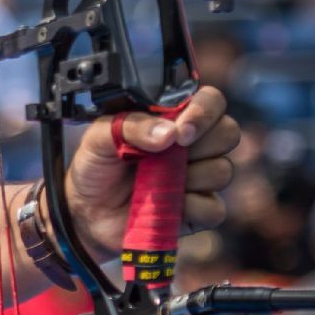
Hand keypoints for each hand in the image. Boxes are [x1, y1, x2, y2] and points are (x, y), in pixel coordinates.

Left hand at [63, 86, 239, 261]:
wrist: (85, 212)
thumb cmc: (95, 168)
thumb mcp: (99, 137)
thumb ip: (131, 125)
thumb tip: (168, 133)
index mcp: (173, 119)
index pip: (211, 102)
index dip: (204, 112)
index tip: (181, 131)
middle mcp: (193, 146)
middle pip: (228, 133)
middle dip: (203, 144)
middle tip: (171, 155)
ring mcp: (198, 179)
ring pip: (222, 170)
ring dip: (189, 177)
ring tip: (156, 181)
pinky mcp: (198, 211)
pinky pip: (214, 208)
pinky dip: (190, 207)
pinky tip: (166, 206)